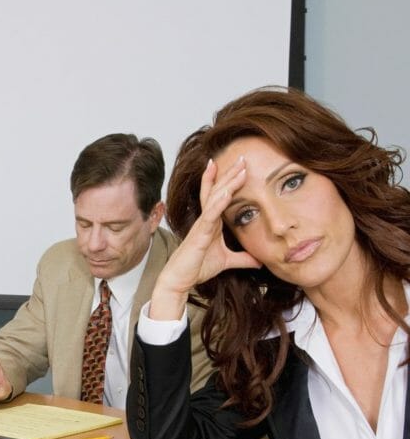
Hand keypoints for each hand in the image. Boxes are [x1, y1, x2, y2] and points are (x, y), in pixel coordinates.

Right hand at [149, 155, 261, 319]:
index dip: (227, 180)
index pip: (219, 196)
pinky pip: (210, 215)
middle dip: (229, 174)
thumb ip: (242, 259)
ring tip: (239, 168)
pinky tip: (226, 193)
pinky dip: (218, 203)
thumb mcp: (226, 262)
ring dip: (227, 182)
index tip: (240, 166)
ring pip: (215, 198)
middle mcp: (206, 220)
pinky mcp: (198, 235)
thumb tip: (260, 260)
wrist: (179, 280)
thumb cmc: (196, 268)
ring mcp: (201, 225)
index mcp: (211, 223)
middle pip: (218, 191)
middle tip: (243, 158)